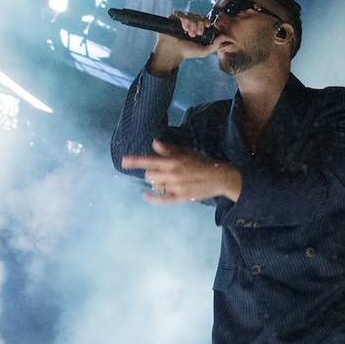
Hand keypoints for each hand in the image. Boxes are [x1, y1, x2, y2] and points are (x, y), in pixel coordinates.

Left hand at [123, 139, 241, 203]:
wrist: (220, 177)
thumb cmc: (204, 162)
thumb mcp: (187, 152)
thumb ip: (170, 149)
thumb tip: (154, 143)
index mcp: (174, 161)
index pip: (149, 161)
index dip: (135, 161)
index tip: (124, 161)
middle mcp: (172, 175)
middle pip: (149, 175)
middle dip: (150, 172)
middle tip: (157, 170)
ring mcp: (176, 187)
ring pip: (156, 186)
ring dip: (156, 182)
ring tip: (164, 179)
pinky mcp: (181, 197)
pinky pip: (163, 200)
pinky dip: (153, 198)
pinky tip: (146, 195)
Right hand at [149, 12, 222, 73]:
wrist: (174, 53)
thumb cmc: (189, 52)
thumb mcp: (205, 51)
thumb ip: (216, 45)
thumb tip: (227, 37)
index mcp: (198, 28)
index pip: (204, 19)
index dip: (206, 21)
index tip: (207, 26)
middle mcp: (191, 23)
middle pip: (198, 16)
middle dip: (199, 24)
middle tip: (196, 34)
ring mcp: (182, 21)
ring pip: (190, 15)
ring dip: (192, 24)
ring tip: (189, 33)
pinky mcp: (174, 19)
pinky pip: (180, 13)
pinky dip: (184, 20)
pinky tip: (184, 28)